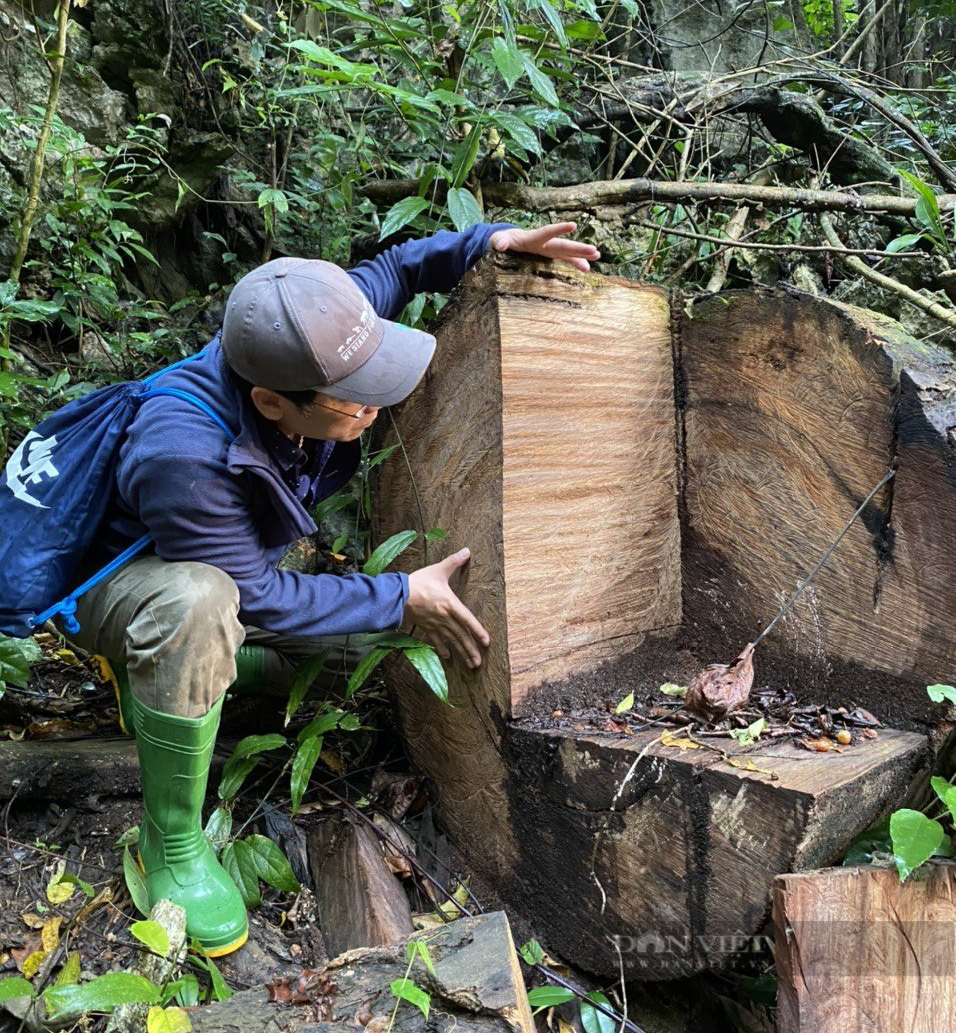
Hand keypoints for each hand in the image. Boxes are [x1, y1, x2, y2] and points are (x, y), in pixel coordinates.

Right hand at [406, 547, 489, 668]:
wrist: (399, 594)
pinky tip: (447, 658)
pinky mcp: (426, 626)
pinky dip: (442, 649)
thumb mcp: (438, 570)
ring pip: (451, 641)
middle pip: (460, 636)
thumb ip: (454, 561)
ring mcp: (435, 624)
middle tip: (479, 663)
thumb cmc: (420, 581)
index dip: (478, 631)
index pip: (468, 620)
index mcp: (450, 604)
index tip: (486, 642)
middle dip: (470, 650)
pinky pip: (435, 640)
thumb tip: (466, 551)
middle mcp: (445, 617)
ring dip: (461, 653)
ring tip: (470, 665)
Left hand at [488, 221, 599, 271]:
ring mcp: (548, 249)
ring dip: (581, 255)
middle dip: (578, 248)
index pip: (547, 233)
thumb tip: (501, 245)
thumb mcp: (497, 241)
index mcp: (532, 238)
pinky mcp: (549, 256)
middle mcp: (544, 242)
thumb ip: (500, 242)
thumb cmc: (500, 240)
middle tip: (594, 250)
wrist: (506, 242)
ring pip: (567, 252)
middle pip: (562, 245)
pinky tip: (587, 269)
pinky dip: (575, 264)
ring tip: (597, 256)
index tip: (573, 225)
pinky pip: (564, 260)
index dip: (559, 230)